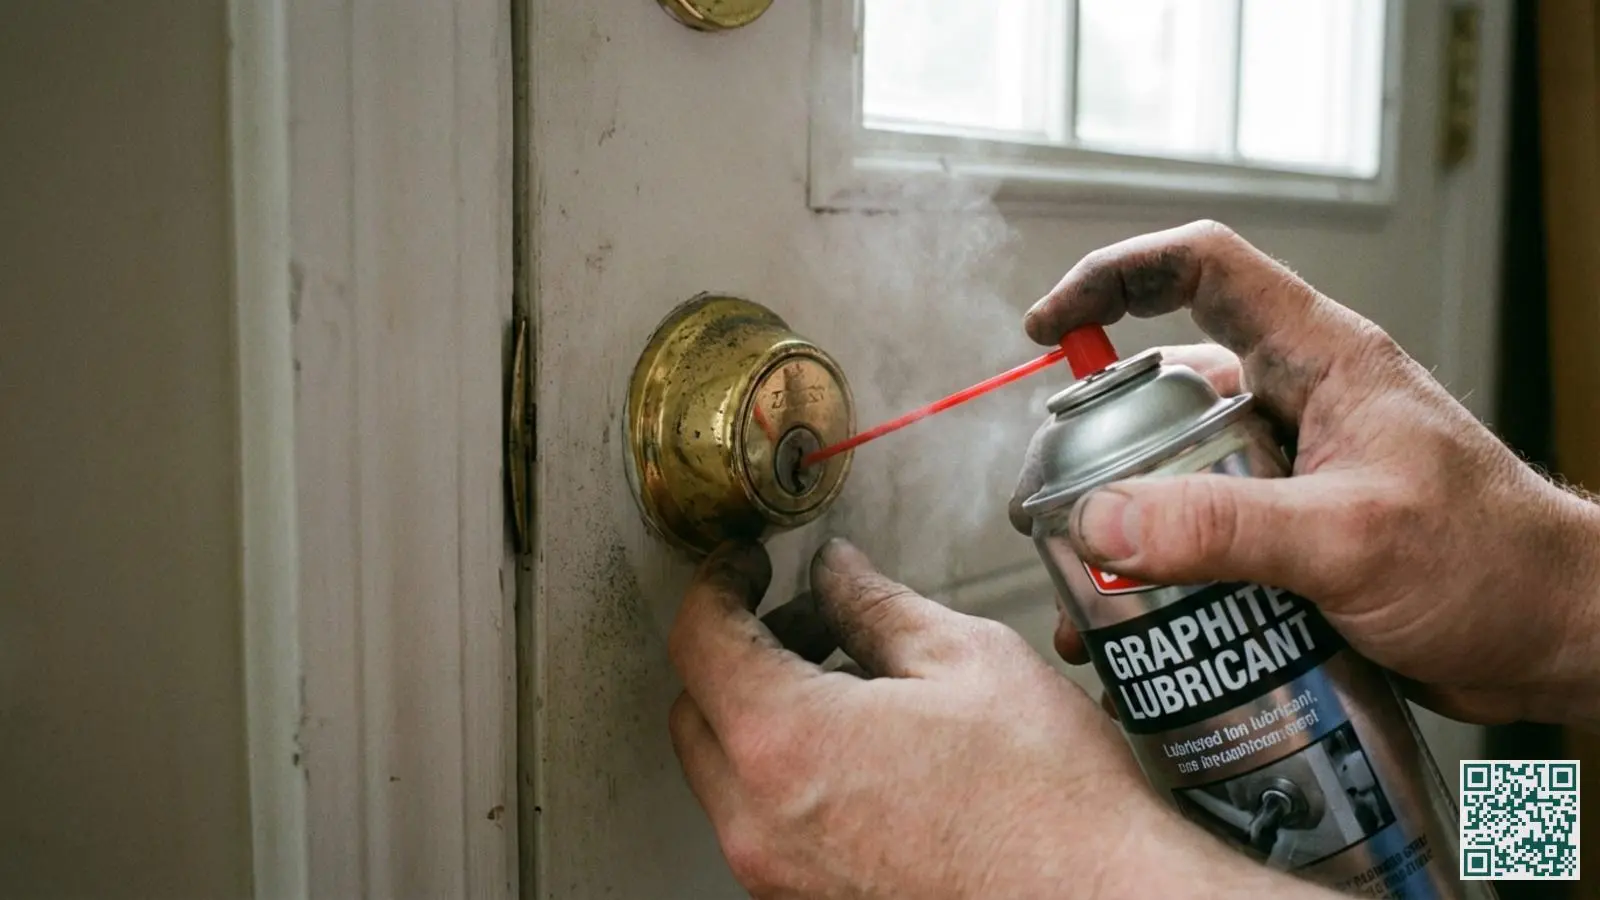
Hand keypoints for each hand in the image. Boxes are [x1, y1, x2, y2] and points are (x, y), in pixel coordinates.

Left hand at [667, 538, 1313, 898]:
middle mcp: (761, 824)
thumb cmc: (1051, 806)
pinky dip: (786, 772)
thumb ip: (875, 605)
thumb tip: (835, 573)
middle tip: (802, 615)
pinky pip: (764, 824)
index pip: (699, 639)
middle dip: (736, 648)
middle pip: (694, 710)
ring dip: (761, 712)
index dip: (719, 582)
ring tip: (846, 677)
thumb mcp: (965, 659)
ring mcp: (780, 878)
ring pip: (726, 773)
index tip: (743, 563)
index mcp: (787, 744)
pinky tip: (861, 747)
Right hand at [1010, 220, 1599, 727]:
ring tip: (1083, 587)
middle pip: (1167, 388)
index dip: (1116, 275)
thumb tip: (1101, 519)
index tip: (1050, 326)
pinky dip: (1160, 573)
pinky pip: (1204, 535)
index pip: (1204, 268)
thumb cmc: (1492, 566)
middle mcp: (1296, 403)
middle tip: (1050, 502)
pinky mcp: (1293, 535)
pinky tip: (1132, 628)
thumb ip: (1224, 528)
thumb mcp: (1349, 540)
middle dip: (1098, 441)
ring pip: (1177, 471)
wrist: (1557, 640)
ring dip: (1124, 523)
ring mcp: (1293, 471)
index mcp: (1319, 360)